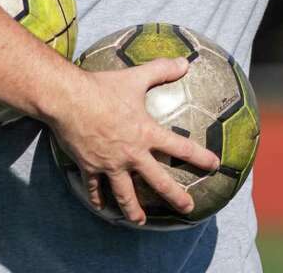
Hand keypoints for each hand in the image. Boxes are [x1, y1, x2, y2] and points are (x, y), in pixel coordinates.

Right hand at [48, 57, 219, 224]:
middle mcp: (131, 153)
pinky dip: (98, 198)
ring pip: (125, 194)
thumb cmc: (103, 87)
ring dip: (134, 210)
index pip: (181, 148)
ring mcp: (109, 164)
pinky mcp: (89, 167)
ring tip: (141, 221)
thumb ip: (162, 70)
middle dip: (175, 196)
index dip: (200, 157)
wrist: (68, 99)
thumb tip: (185, 61)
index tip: (215, 166)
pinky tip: (102, 207)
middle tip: (188, 208)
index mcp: (146, 133)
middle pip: (158, 181)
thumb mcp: (136, 77)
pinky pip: (94, 188)